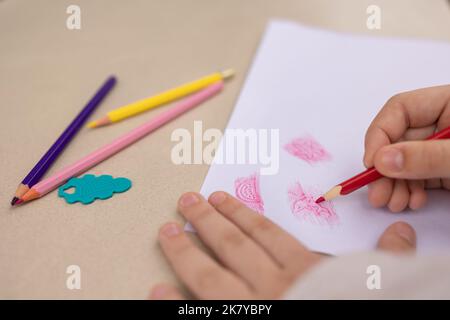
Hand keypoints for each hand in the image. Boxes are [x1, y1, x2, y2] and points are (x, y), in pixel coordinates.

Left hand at [150, 192, 415, 298]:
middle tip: (185, 202)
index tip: (220, 198)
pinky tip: (155, 289)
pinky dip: (173, 303)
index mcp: (306, 273)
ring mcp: (251, 310)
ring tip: (165, 232)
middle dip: (206, 221)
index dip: (241, 214)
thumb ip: (383, 261)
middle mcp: (274, 288)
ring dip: (184, 252)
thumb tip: (401, 232)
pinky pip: (199, 315)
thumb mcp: (370, 286)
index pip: (266, 234)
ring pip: (210, 276)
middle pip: (232, 247)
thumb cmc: (350, 307)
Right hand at [364, 85, 449, 211]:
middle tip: (377, 194)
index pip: (400, 109)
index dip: (380, 136)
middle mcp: (442, 122)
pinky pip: (417, 176)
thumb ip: (426, 156)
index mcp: (449, 102)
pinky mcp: (445, 169)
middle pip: (398, 140)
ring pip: (404, 162)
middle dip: (385, 169)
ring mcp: (442, 147)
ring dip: (394, 184)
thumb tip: (381, 161)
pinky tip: (412, 201)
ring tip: (395, 203)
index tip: (372, 164)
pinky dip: (409, 190)